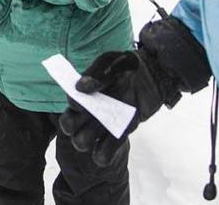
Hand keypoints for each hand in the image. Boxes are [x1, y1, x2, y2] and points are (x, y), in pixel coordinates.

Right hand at [58, 16, 210, 166]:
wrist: (150, 77)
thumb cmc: (126, 67)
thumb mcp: (112, 63)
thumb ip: (98, 73)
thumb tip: (80, 88)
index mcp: (81, 92)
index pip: (70, 103)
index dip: (75, 105)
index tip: (84, 102)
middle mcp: (86, 111)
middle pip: (68, 126)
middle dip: (73, 126)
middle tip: (89, 117)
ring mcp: (100, 125)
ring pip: (81, 142)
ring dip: (87, 139)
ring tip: (103, 127)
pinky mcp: (116, 136)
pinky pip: (102, 154)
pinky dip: (104, 152)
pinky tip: (114, 138)